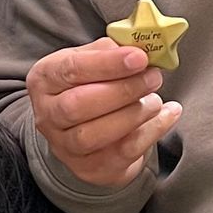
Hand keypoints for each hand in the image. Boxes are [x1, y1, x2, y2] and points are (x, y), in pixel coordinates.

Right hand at [28, 39, 181, 188]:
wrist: (83, 130)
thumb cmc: (88, 86)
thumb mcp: (90, 60)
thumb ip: (109, 50)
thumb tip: (138, 45)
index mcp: (45, 79)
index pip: (71, 69)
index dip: (107, 64)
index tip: (139, 57)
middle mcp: (47, 115)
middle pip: (78, 105)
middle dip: (122, 90)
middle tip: (153, 77)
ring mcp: (65, 146)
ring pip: (95, 134)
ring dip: (133, 114)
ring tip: (156, 99)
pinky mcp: (90, 168)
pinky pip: (121, 152)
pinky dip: (150, 132)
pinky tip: (167, 115)